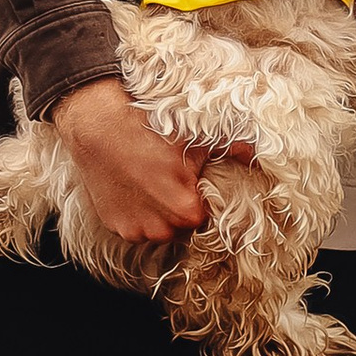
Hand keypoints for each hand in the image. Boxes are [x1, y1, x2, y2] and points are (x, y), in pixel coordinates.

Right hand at [50, 76, 217, 242]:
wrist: (99, 126)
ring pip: (158, 229)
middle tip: (169, 181)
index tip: (191, 183)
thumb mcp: (194, 138)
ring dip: (158, 214)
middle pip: (181, 226)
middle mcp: (161, 228)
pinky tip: (133, 190)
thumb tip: (256, 155)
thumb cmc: (148, 131)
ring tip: (150, 185)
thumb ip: (232, 149)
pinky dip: (137, 214)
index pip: (204, 218)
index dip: (198, 199)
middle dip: (179, 207)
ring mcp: (135, 229)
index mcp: (186, 210)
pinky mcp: (114, 226)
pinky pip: (135, 227)